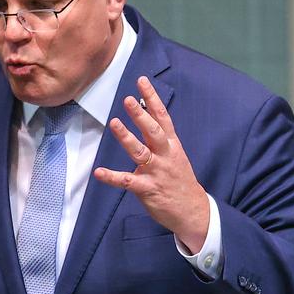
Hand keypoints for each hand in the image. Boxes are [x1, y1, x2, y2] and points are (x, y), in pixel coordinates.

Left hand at [94, 76, 208, 252]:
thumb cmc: (179, 180)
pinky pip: (128, 181)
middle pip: (153, 131)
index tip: (142, 81)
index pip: (162, 117)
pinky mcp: (148, 189)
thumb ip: (159, 136)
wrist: (193, 211)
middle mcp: (165, 155)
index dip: (151, 98)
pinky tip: (99, 172)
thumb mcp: (174, 154)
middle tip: (127, 100)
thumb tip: (144, 113)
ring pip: (140, 152)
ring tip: (114, 123)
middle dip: (141, 115)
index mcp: (171, 145)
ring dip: (127, 138)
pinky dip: (112, 177)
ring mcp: (157, 172)